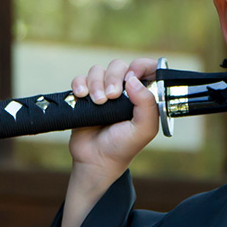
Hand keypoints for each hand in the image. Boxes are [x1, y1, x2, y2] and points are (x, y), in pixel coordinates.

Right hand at [57, 58, 158, 226]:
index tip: (133, 74)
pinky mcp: (84, 96)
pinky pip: (80, 79)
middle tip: (111, 96)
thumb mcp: (144, 130)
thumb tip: (133, 80)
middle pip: (119, 66)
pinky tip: (82, 96)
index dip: (141, 65)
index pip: (145, 69)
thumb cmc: (123, 147)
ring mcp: (102, 92)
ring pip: (98, 71)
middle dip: (114, 77)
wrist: (96, 161)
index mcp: (141, 96)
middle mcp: (122, 91)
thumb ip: (147, 105)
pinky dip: (80, 84)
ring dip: (96, 83)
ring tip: (98, 102)